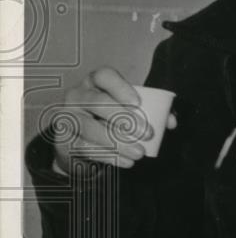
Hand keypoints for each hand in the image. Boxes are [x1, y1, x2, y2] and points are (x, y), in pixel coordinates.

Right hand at [52, 67, 176, 173]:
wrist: (79, 141)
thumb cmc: (108, 119)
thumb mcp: (127, 110)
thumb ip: (152, 111)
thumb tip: (171, 121)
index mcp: (94, 81)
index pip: (103, 75)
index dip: (120, 87)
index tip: (138, 103)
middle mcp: (77, 95)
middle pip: (97, 101)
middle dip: (124, 118)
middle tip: (148, 133)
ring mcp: (67, 117)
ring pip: (90, 127)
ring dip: (118, 142)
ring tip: (140, 153)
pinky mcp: (64, 139)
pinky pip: (85, 148)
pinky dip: (109, 156)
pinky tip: (127, 162)